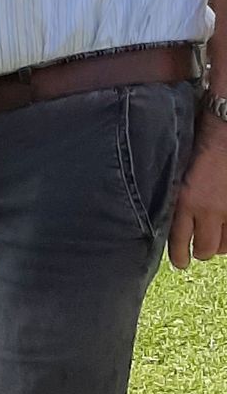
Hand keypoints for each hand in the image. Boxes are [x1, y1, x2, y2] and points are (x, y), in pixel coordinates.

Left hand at [170, 119, 226, 269]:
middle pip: (205, 249)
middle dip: (202, 251)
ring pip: (225, 245)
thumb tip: (172, 222)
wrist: (224, 131)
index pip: (178, 241)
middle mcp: (206, 209)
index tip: (181, 262)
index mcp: (184, 201)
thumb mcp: (177, 175)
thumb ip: (177, 200)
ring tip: (216, 238)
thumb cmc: (198, 148)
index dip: (180, 257)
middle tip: (200, 250)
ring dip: (220, 245)